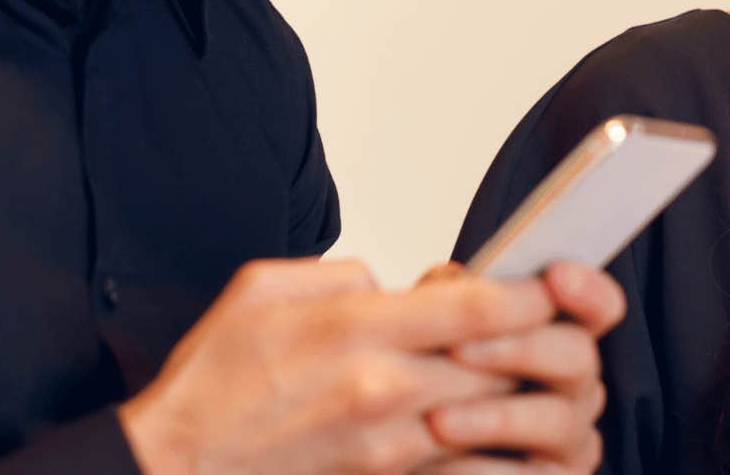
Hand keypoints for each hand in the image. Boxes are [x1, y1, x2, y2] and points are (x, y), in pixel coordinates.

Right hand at [118, 257, 557, 474]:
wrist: (178, 467)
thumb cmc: (211, 382)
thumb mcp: (262, 288)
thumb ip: (342, 274)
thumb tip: (392, 285)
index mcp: (358, 329)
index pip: (481, 308)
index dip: (534, 293)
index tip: (550, 282)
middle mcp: (385, 390)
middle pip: (507, 364)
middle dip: (540, 344)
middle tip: (551, 326)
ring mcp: (391, 447)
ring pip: (497, 419)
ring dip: (522, 397)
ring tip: (530, 379)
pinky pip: (471, 471)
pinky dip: (497, 454)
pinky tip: (501, 437)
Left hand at [416, 260, 625, 472]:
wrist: (405, 448)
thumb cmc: (425, 387)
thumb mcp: (429, 334)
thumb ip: (450, 302)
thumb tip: (449, 279)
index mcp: (555, 334)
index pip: (598, 307)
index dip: (588, 290)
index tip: (556, 276)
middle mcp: (574, 385)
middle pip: (579, 356)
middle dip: (519, 347)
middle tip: (458, 348)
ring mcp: (570, 439)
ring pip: (559, 420)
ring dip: (496, 417)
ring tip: (436, 420)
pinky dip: (483, 470)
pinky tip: (437, 467)